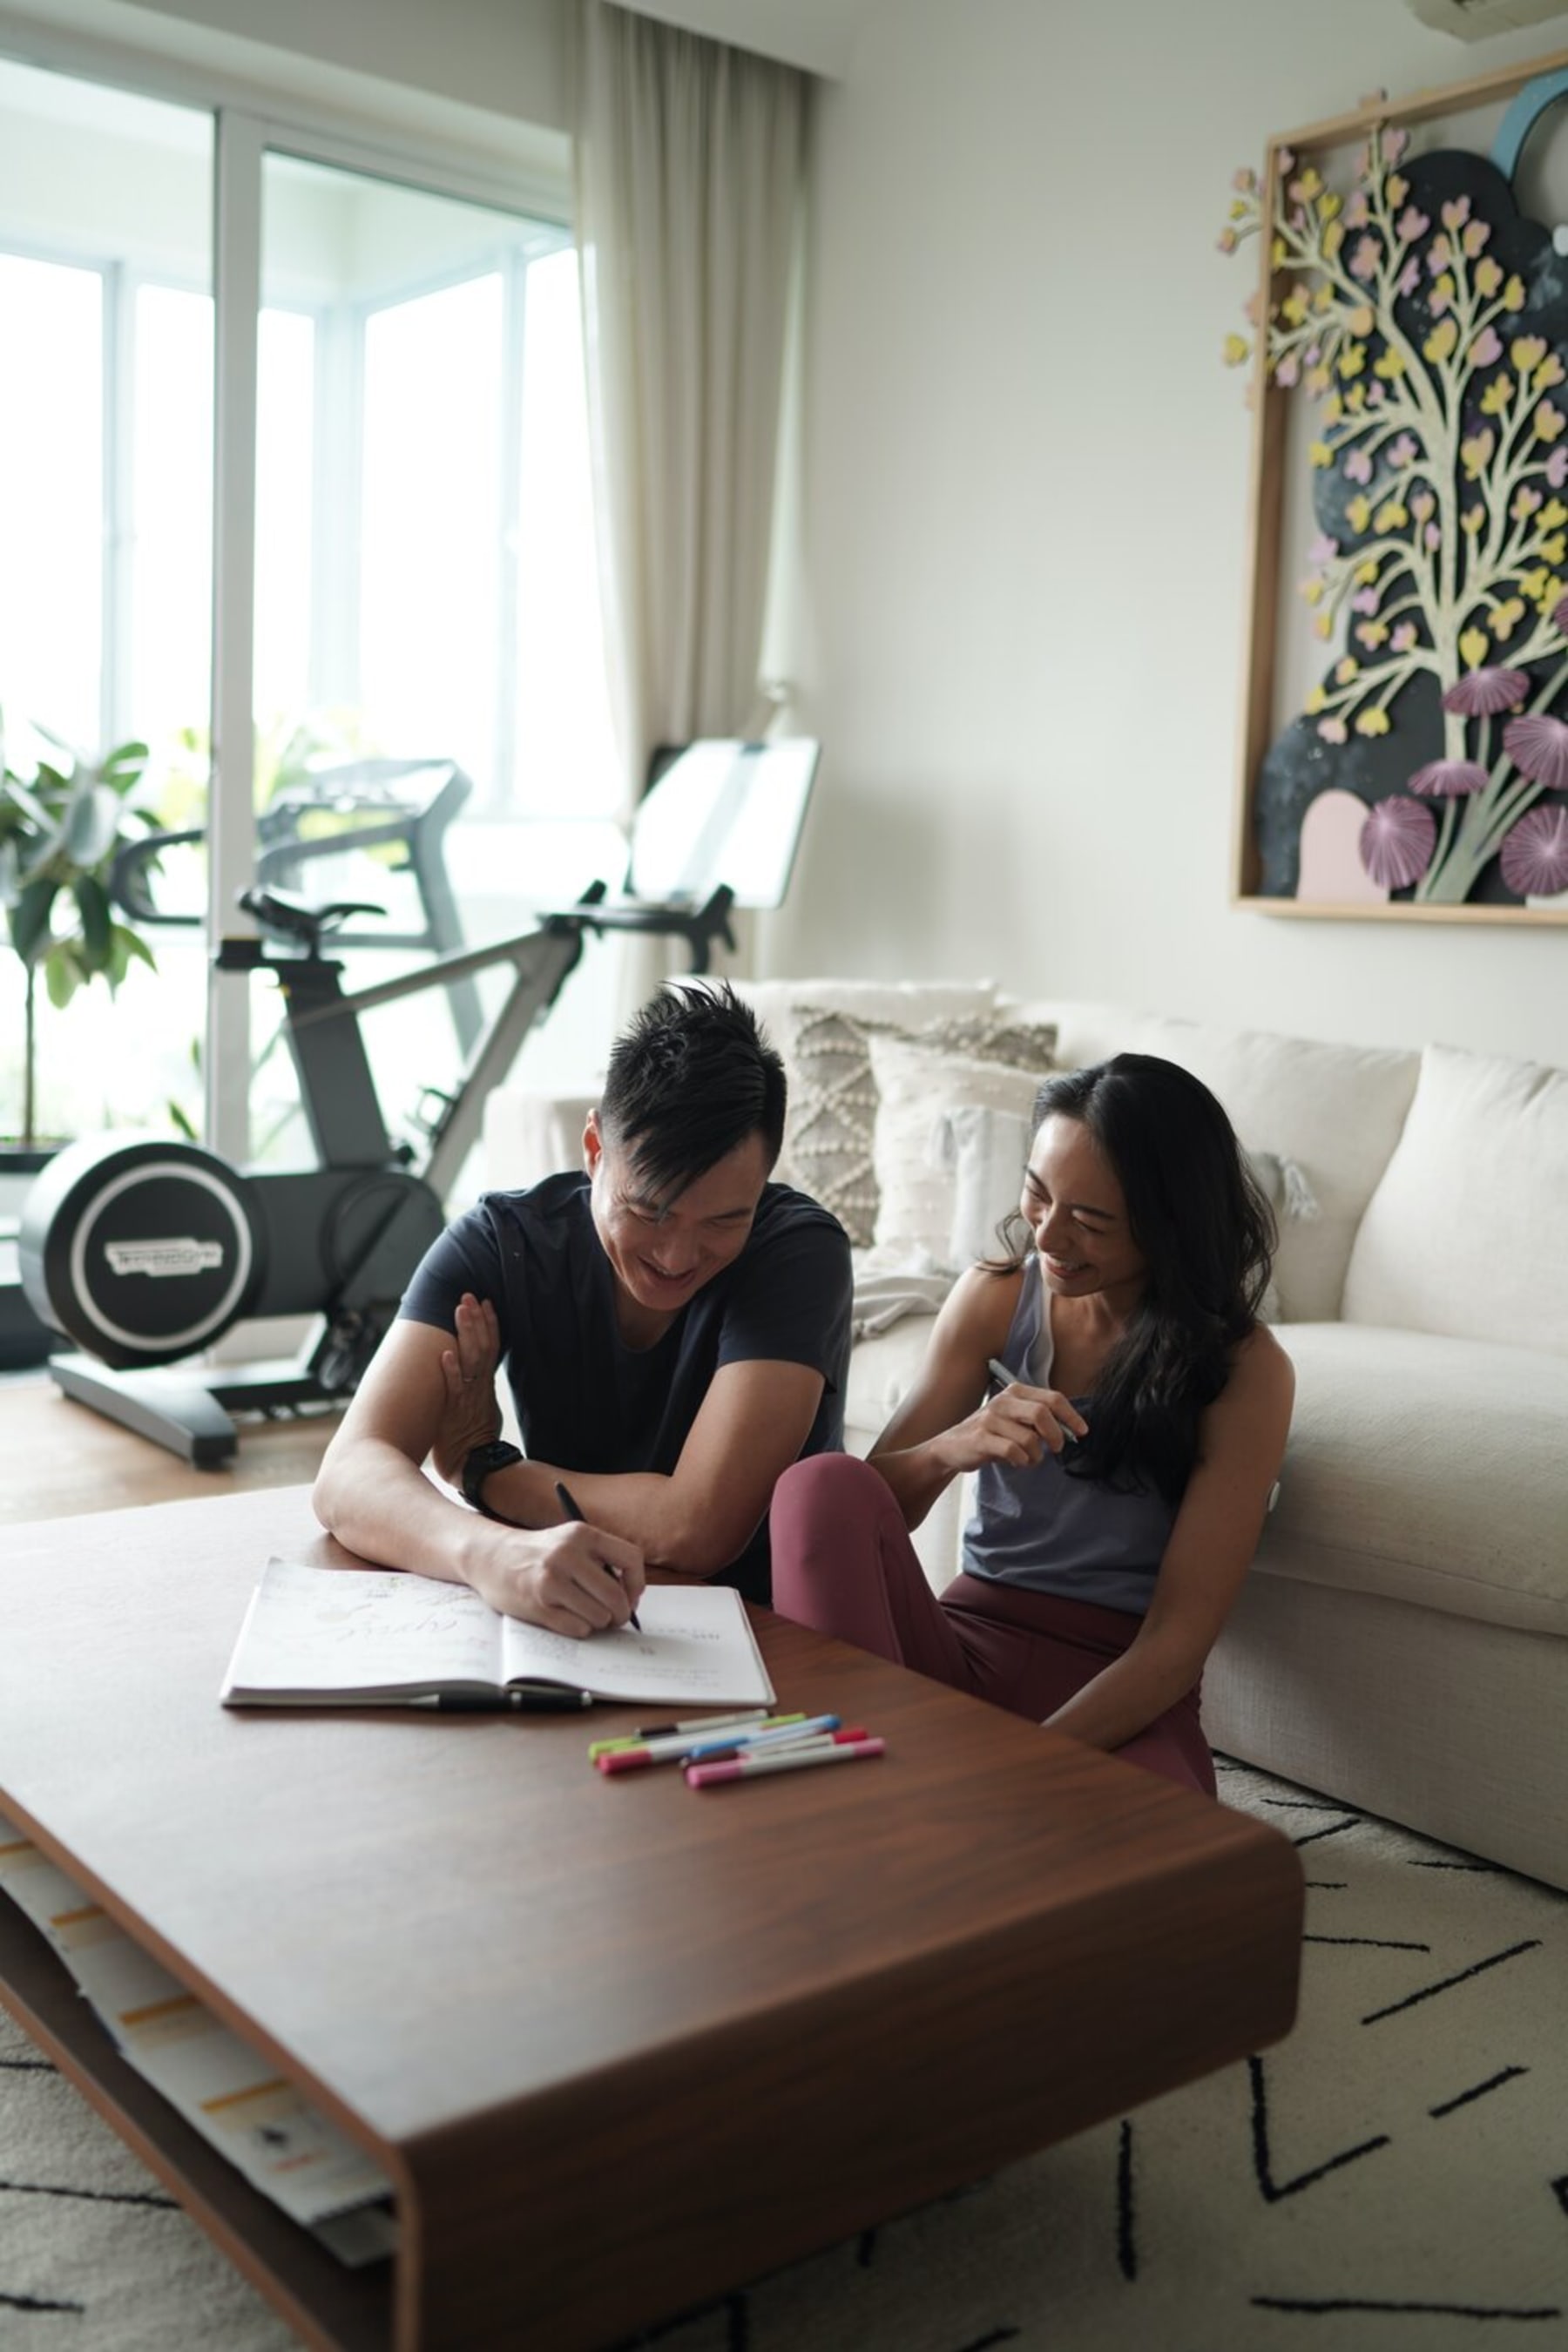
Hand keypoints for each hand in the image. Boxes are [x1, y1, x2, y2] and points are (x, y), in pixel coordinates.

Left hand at [431, 1292, 502, 1487]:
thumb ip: (479, 1391)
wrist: (477, 1468)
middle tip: (469, 1295)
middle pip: (482, 1347)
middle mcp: (479, 1387)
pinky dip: (450, 1372)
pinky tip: (444, 1355)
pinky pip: (454, 1389)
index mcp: (485, 1386)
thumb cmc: (476, 1442)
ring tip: (460, 1311)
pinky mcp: (455, 1412)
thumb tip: (476, 1376)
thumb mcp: (483, 1411)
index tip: (486, 1302)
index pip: (492, 1347)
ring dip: (465, 1334)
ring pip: (470, 1360)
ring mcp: (468, 1398)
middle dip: (475, 1320)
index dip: (490, 1324)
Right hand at [471, 1521, 647, 1637]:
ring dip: (599, 1622)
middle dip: (621, 1613)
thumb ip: (600, 1560)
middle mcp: (568, 1555)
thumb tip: (631, 1597)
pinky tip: (568, 1617)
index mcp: (582, 1535)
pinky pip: (578, 1628)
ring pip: (599, 1616)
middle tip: (616, 1617)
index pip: (631, 1559)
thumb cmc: (537, 1553)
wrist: (490, 1557)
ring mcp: (551, 1581)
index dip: (637, 1583)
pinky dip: (580, 1629)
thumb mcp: (570, 1541)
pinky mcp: (538, 1605)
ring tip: (587, 1614)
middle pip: (616, 1596)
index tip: (631, 1596)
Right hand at [936, 1379, 1088, 1475]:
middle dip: (1056, 1435)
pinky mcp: (980, 1439)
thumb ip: (1039, 1420)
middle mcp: (1002, 1401)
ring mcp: (989, 1419)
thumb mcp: (1014, 1419)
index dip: (1071, 1415)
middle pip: (1042, 1413)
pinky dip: (1021, 1461)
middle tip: (1057, 1448)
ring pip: (1029, 1438)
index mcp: (1015, 1392)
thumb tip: (1070, 1429)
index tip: (1082, 1431)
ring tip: (1029, 1459)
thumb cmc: (991, 1434)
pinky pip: (1013, 1452)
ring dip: (1036, 1455)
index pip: (1053, 1398)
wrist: (952, 1447)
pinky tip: (1016, 1462)